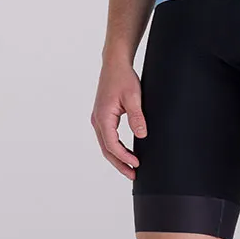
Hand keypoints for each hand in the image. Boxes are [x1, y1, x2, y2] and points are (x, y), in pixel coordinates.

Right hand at [91, 55, 146, 180]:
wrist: (115, 63)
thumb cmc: (123, 77)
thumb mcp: (134, 96)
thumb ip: (137, 116)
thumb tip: (142, 135)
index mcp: (103, 117)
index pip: (112, 144)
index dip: (124, 157)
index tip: (136, 164)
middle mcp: (97, 120)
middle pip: (106, 149)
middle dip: (120, 163)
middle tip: (133, 175)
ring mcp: (98, 118)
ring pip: (106, 144)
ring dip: (117, 157)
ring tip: (131, 168)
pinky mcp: (102, 116)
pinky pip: (107, 137)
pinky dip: (115, 147)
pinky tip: (125, 152)